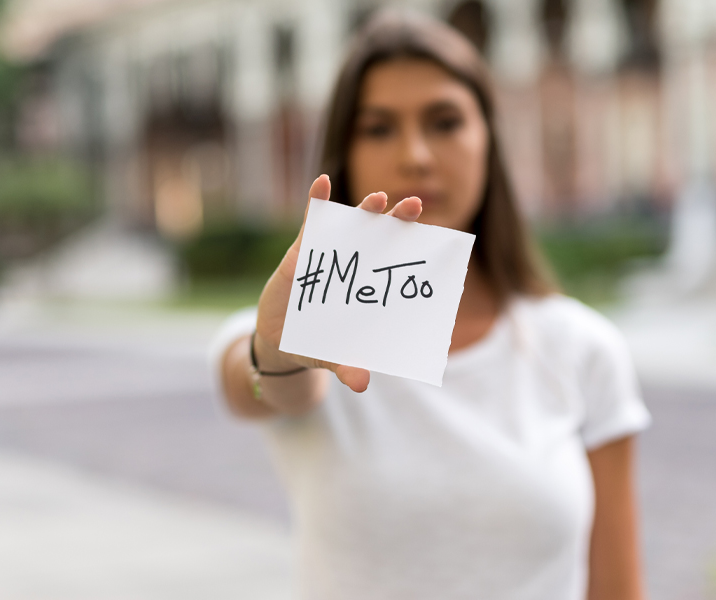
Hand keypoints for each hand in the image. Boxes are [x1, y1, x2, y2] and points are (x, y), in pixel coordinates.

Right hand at [254, 174, 421, 392]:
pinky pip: (312, 220)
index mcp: (369, 289)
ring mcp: (331, 255)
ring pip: (352, 224)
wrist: (281, 340)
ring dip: (365, 209)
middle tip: (415, 205)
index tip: (434, 243)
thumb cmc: (316, 346)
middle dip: (398, 220)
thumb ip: (346, 366)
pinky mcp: (302, 249)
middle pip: (382, 237)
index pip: (396, 266)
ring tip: (378, 198)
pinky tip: (322, 181)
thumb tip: (361, 384)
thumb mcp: (331, 357)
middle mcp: (356, 266)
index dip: (414, 253)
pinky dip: (317, 200)